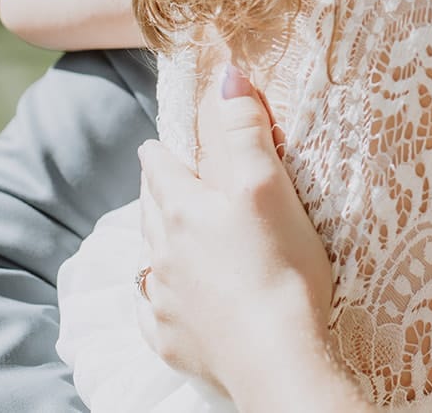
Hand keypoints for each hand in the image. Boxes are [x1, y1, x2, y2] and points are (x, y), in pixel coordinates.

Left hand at [136, 65, 333, 398]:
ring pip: (149, 258)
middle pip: (151, 209)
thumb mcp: (269, 186)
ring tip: (170, 233)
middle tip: (167, 178)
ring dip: (158, 241)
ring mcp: (163, 300)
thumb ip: (244, 129)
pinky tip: (167, 298)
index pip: (160, 166)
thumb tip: (225, 73)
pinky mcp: (172, 340)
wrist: (277, 358)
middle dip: (158, 190)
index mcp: (184, 209)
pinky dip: (158, 298)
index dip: (162, 150)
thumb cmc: (282, 266)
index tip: (162, 144)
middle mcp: (163, 251)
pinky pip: (152, 311)